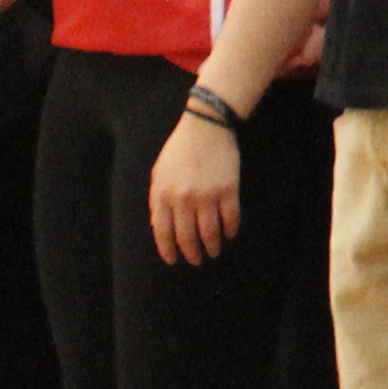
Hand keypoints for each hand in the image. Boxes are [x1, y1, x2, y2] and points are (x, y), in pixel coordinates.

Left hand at [147, 112, 245, 264]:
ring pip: (209, 232)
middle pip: (187, 237)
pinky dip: (231, 230)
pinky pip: (230, 218)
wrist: (205, 127)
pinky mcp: (228, 190)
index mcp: (163, 195)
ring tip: (214, 252)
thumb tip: (160, 227)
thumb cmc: (179, 150)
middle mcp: (183, 199)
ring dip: (212, 247)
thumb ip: (157, 200)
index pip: (163, 232)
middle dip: (192, 253)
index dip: (168, 250)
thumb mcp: (159, 174)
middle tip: (197, 260)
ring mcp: (207, 196)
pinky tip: (230, 235)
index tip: (174, 260)